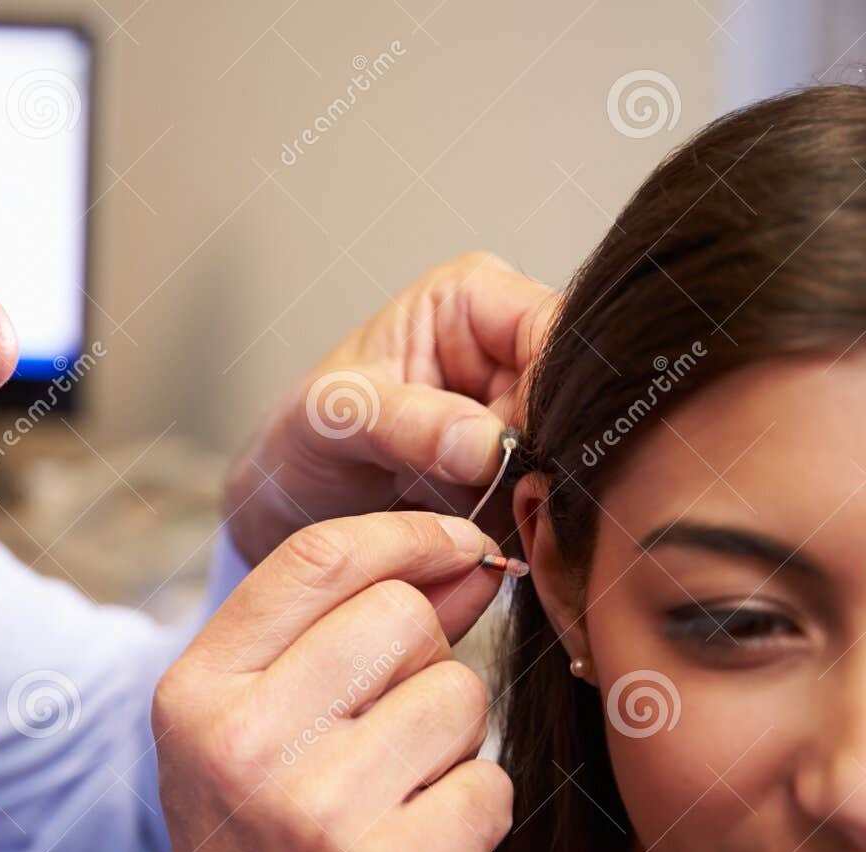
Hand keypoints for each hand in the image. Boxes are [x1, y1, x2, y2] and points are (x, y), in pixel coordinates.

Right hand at [119, 511, 513, 851]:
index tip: (459, 546)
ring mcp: (315, 810)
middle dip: (426, 663)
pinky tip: (424, 851)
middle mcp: (242, 743)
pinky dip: (475, 814)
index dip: (407, 536)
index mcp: (197, 693)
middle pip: (401, 618)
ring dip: (453, 746)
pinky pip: (490, 785)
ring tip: (398, 799)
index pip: (316, 558)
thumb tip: (465, 558)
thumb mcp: (257, 732)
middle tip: (393, 732)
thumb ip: (345, 634)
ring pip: (459, 699)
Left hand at [223, 252, 556, 564]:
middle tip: (497, 500)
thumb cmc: (305, 433)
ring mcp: (523, 413)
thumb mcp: (336, 417)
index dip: (549, 393)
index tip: (520, 453)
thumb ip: (409, 423)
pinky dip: (524, 527)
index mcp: (473, 299)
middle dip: (543, 457)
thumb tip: (488, 444)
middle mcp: (510, 348)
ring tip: (467, 517)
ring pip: (570, 458)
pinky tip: (483, 537)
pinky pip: (551, 501)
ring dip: (533, 501)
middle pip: (574, 400)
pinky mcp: (523, 472)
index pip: (552, 331)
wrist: (291, 498)